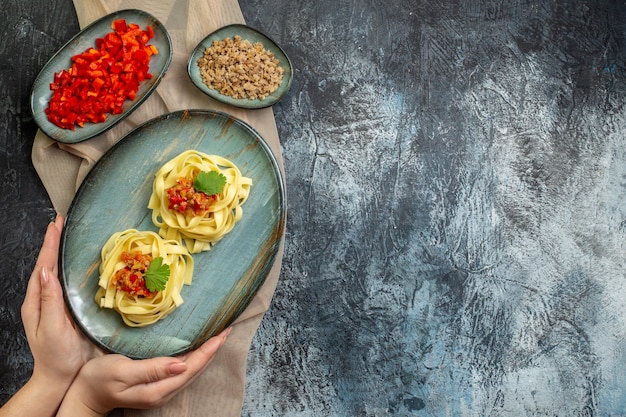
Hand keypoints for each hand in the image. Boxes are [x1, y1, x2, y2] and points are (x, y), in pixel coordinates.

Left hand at [1, 215, 96, 416]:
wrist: (60, 376)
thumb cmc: (56, 356)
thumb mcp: (51, 328)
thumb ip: (49, 301)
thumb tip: (46, 273)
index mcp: (35, 302)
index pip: (42, 267)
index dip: (49, 245)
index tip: (55, 224)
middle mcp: (42, 299)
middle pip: (46, 265)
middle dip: (52, 242)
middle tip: (61, 222)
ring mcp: (53, 304)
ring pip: (55, 272)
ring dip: (59, 252)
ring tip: (66, 235)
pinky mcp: (66, 309)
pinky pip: (66, 282)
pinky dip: (69, 267)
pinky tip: (77, 262)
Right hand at [57, 327, 230, 416]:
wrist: (84, 395)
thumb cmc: (98, 379)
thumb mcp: (121, 371)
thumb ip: (151, 369)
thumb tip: (181, 364)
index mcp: (158, 389)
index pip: (192, 367)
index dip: (209, 350)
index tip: (223, 333)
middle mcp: (164, 391)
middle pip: (196, 369)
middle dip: (213, 349)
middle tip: (227, 330)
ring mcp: (161, 389)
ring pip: (192, 370)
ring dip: (207, 353)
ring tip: (219, 336)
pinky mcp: (157, 384)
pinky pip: (183, 369)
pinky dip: (195, 356)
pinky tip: (199, 347)